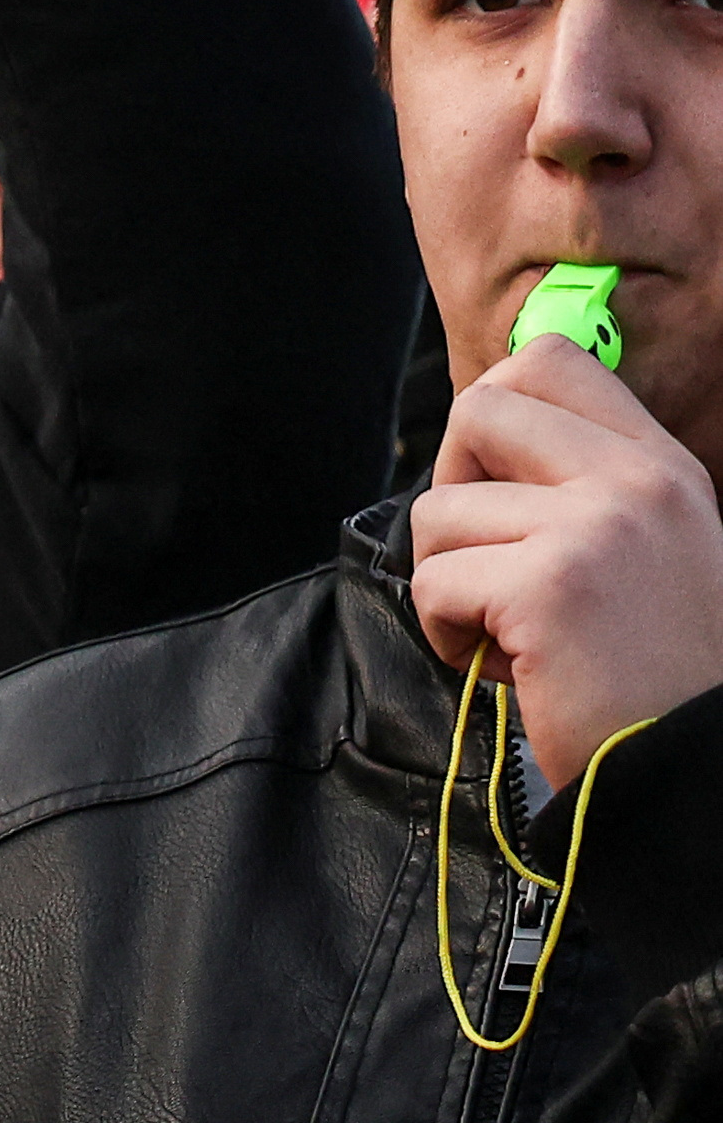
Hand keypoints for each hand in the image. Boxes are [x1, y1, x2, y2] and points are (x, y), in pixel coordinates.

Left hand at [411, 337, 722, 773]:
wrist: (690, 762)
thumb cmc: (650, 668)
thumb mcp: (648, 548)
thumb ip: (582, 486)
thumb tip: (478, 435)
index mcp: (661, 465)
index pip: (552, 360)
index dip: (492, 415)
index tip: (494, 484)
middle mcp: (636, 482)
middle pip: (478, 408)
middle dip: (453, 489)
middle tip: (485, 558)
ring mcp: (596, 528)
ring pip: (438, 512)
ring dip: (450, 582)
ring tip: (511, 631)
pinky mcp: (548, 586)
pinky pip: (431, 583)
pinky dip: (446, 632)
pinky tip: (505, 665)